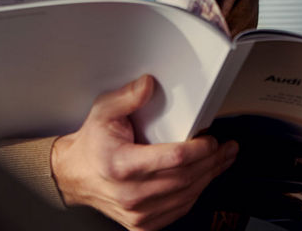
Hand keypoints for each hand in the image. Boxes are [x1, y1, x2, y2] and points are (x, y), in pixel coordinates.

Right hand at [50, 75, 237, 229]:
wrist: (75, 176)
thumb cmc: (92, 145)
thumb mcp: (104, 112)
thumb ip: (127, 97)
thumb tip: (148, 85)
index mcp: (122, 165)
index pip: (174, 159)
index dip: (200, 149)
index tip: (211, 140)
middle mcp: (130, 193)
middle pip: (185, 178)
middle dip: (212, 161)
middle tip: (226, 148)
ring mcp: (137, 212)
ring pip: (186, 196)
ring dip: (209, 177)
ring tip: (222, 160)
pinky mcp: (141, 223)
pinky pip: (178, 210)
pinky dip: (195, 194)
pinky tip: (203, 179)